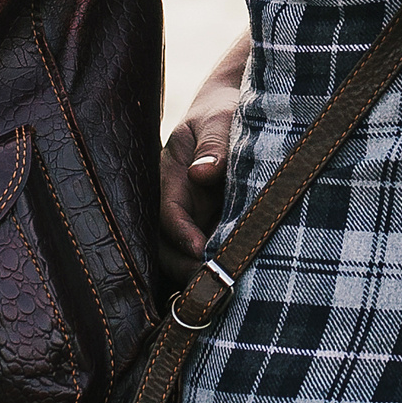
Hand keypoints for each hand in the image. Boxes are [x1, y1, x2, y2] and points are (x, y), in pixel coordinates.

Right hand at [156, 33, 250, 287]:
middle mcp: (174, 200)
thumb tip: (202, 172)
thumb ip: (214, 142)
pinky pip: (205, 254)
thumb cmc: (226, 111)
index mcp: (170, 173)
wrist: (235, 112)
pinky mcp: (207, 227)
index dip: (182, 235)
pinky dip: (215, 269)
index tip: (202, 252)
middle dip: (185, 267)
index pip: (168, 212)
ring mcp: (190, 217)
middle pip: (166, 245)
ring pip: (181, 257)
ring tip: (225, 291)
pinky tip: (236, 284)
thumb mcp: (221, 118)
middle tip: (215, 284)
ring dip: (198, 274)